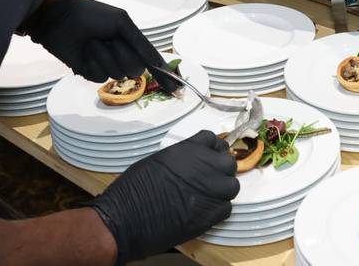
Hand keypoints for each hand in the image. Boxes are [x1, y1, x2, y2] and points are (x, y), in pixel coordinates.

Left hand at [23, 0, 179, 91]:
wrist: (60, 20)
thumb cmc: (91, 15)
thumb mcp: (121, 22)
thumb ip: (140, 43)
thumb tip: (156, 62)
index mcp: (131, 41)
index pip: (152, 60)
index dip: (164, 75)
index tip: (176, 89)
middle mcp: (121, 54)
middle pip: (135, 69)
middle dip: (123, 54)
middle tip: (109, 40)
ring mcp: (106, 64)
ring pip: (117, 73)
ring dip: (105, 55)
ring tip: (92, 41)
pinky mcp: (91, 73)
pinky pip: (101, 76)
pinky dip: (93, 62)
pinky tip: (84, 51)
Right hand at [89, 130, 238, 263]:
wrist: (127, 217)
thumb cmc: (133, 188)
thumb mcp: (157, 161)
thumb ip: (181, 158)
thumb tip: (190, 164)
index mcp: (189, 150)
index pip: (213, 140)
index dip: (212, 150)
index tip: (208, 157)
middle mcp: (205, 167)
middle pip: (228, 162)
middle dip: (220, 169)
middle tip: (208, 179)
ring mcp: (210, 191)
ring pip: (232, 186)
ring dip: (222, 190)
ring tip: (206, 196)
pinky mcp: (210, 216)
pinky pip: (226, 209)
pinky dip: (218, 209)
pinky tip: (204, 211)